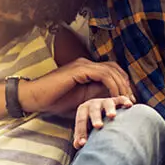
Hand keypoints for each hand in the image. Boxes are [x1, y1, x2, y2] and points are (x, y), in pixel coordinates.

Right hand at [20, 58, 134, 112]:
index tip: (128, 100)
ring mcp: (81, 65)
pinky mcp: (78, 70)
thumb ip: (95, 93)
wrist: (33, 97)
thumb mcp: (80, 99)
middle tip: (131, 100)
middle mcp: (84, 64)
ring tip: (124, 100)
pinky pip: (103, 75)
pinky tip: (114, 97)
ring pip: (111, 70)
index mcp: (85, 69)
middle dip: (125, 84)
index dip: (122, 83)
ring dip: (121, 86)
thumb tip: (114, 97)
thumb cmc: (53, 100)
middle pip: (114, 68)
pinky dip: (112, 85)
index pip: (111, 71)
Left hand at [73, 95, 133, 148]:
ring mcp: (105, 101)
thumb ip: (81, 135)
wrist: (103, 111)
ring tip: (112, 116)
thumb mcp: (86, 128)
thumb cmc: (93, 123)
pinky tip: (129, 105)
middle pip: (93, 111)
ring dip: (109, 109)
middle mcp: (93, 104)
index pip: (81, 121)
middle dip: (95, 118)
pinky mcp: (116, 100)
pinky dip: (124, 101)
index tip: (84, 143)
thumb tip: (77, 145)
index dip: (81, 131)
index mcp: (83, 110)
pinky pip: (121, 99)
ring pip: (107, 103)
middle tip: (98, 126)